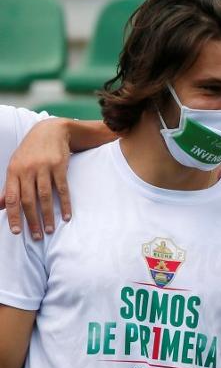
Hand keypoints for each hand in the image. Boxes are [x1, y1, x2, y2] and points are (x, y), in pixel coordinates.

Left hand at [6, 118, 73, 239]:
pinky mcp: (59, 166)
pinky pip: (62, 189)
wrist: (50, 131)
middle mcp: (27, 170)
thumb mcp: (17, 166)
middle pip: (28, 200)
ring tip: (50, 230)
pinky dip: (65, 204)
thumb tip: (1, 205)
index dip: (13, 216)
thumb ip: (10, 187)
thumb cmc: (31, 151)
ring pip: (44, 196)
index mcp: (13, 171)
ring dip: (47, 215)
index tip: (16, 232)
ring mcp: (43, 168)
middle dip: (32, 220)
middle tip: (36, 236)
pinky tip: (66, 216)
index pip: (12, 198)